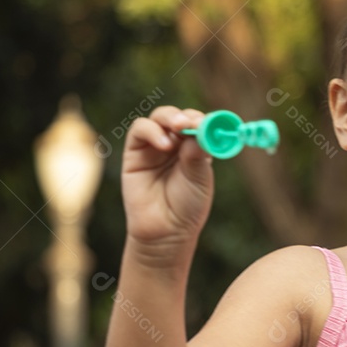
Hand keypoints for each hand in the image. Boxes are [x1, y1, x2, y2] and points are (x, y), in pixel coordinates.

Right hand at [121, 107, 213, 248]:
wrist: (166, 231)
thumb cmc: (187, 206)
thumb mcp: (199, 178)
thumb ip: (197, 154)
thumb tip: (198, 130)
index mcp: (196, 147)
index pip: (200, 123)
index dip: (204, 120)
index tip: (210, 122)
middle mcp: (176, 144)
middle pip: (179, 117)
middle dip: (186, 116)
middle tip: (192, 123)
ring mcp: (155, 146)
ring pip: (159, 118)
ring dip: (170, 118)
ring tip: (179, 129)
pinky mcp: (135, 152)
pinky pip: (140, 130)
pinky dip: (152, 130)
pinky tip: (164, 144)